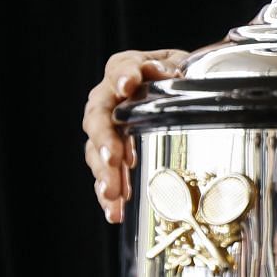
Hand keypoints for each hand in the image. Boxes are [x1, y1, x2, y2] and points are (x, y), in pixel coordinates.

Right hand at [82, 49, 187, 222]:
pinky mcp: (111, 153)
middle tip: (113, 157)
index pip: (120, 68)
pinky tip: (115, 211)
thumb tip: (160, 71)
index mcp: (126, 68)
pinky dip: (108, 193)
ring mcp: (107, 127)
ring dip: (104, 173)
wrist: (179, 89)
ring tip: (113, 193)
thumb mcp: (180, 65)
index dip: (123, 76)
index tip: (128, 85)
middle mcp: (108, 98)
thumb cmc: (178, 73)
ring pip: (97, 150)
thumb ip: (170, 67)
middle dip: (105, 139)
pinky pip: (104, 173)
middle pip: (99, 117)